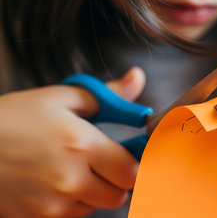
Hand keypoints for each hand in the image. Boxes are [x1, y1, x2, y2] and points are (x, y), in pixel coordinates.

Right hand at [0, 67, 144, 216]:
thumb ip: (107, 95)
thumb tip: (137, 79)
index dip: (133, 163)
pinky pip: (70, 217)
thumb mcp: (59, 97)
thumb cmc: (12, 119)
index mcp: (82, 145)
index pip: (133, 171)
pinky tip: (53, 184)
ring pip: (95, 206)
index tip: (126, 155)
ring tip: (71, 170)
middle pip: (119, 194)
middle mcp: (71, 179)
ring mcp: (53, 205)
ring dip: (93, 192)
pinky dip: (69, 204)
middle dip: (115, 180)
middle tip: (101, 163)